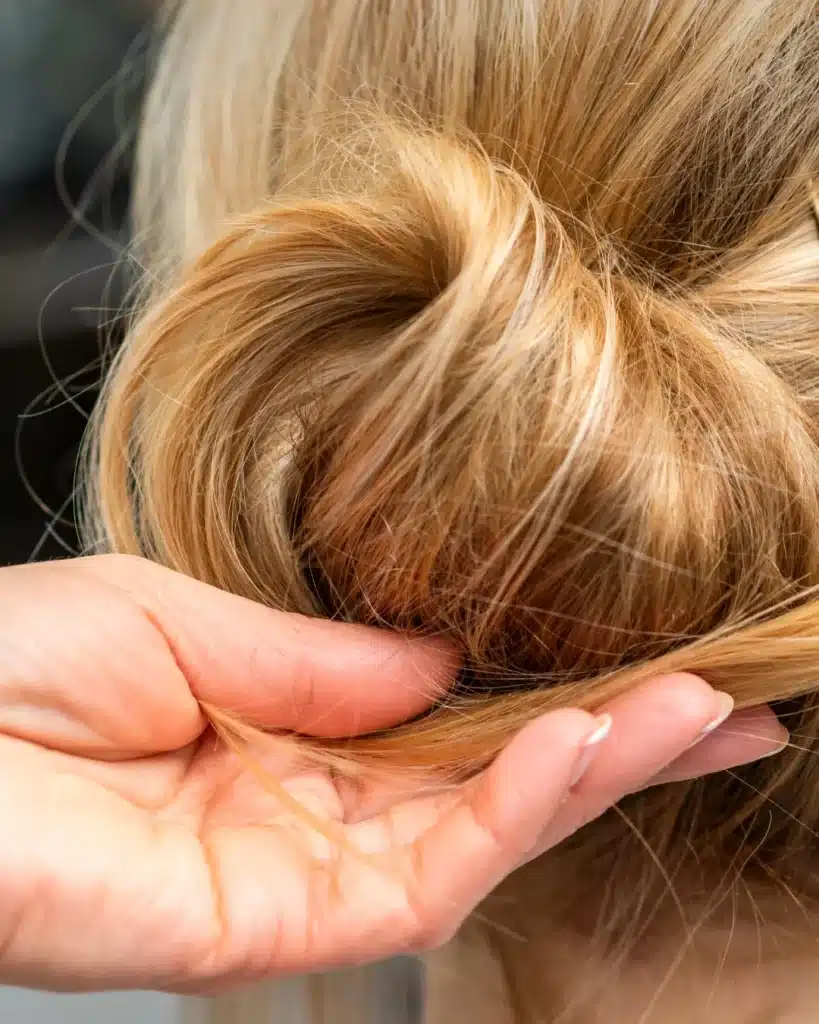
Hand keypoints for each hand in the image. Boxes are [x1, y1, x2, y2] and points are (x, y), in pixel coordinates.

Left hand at [0, 556, 785, 992]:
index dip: (539, 687)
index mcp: (284, 723)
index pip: (444, 718)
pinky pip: (421, 879)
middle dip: (612, 742)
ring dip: (590, 772)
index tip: (632, 650)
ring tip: (693, 714)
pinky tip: (580, 752)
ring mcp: (300, 870)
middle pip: (487, 783)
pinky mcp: (277, 927)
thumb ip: (321, 660)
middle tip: (724, 702)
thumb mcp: (184, 622)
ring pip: (479, 837)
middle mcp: (308, 803)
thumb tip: (442, 665)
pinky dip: (509, 813)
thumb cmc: (14, 666)